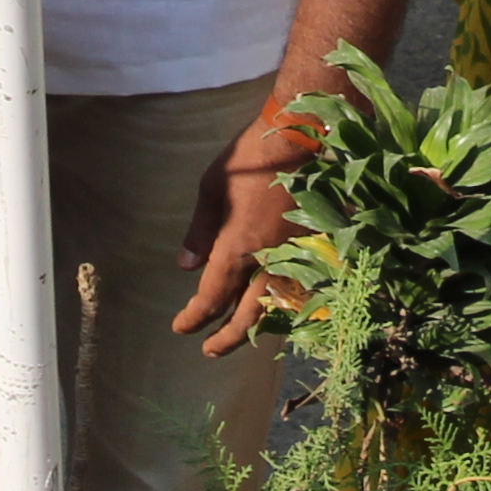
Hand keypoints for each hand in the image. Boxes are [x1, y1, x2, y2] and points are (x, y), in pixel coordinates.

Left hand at [174, 107, 313, 351]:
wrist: (301, 139)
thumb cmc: (250, 159)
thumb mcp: (212, 189)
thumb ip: (200, 232)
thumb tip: (186, 267)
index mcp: (237, 249)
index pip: (213, 297)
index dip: (195, 317)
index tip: (181, 328)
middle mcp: (267, 261)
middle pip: (247, 316)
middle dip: (226, 338)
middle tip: (209, 351)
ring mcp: (293, 256)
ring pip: (273, 305)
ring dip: (253, 325)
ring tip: (238, 336)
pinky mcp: (310, 247)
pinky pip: (291, 286)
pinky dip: (277, 303)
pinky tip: (268, 305)